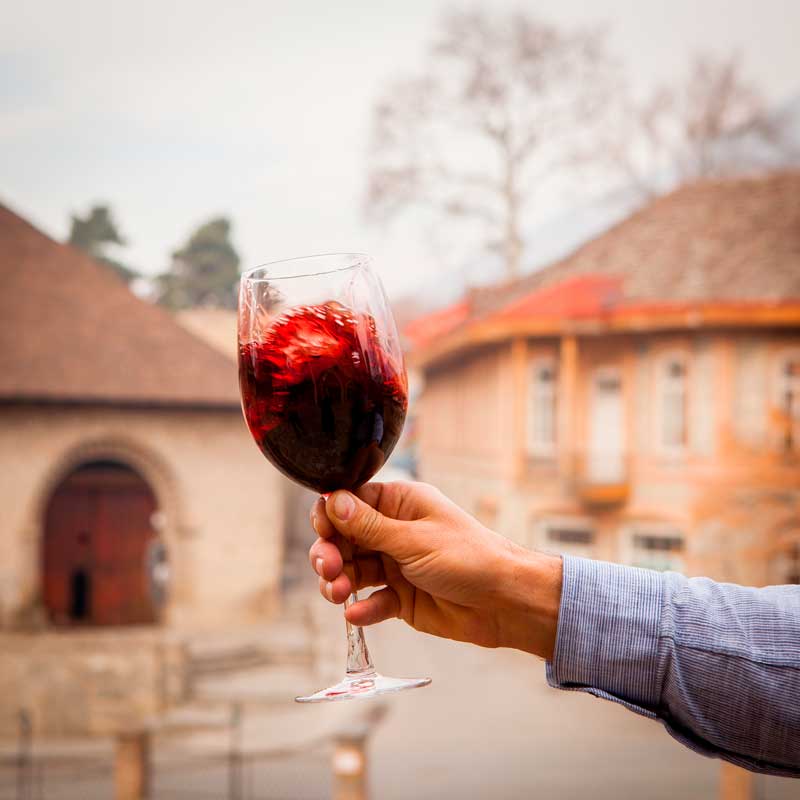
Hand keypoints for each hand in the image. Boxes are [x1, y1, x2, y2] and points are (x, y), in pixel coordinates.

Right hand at [308, 482, 562, 658]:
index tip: (323, 533)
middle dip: (330, 553)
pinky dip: (362, 608)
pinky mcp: (400, 598)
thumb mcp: (414, 540)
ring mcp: (395, 565)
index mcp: (399, 504)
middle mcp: (393, 532)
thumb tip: (331, 500)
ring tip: (338, 593)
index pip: (350, 502)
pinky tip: (358, 614)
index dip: (330, 516)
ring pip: (352, 571)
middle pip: (344, 539)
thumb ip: (369, 526)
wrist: (504, 602)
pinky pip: (371, 601)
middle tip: (329, 568)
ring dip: (339, 582)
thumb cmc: (469, 558)